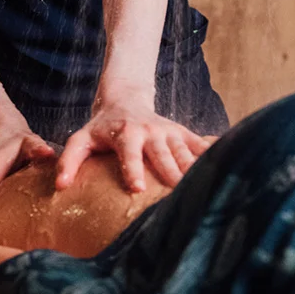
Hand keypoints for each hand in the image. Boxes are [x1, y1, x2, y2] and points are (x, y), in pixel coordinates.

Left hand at [55, 89, 213, 192]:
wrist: (125, 100)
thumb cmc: (101, 128)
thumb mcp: (81, 138)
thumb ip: (70, 160)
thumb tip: (61, 186)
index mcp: (125, 133)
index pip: (129, 152)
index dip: (133, 168)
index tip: (137, 187)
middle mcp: (150, 131)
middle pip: (163, 154)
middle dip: (172, 173)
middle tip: (180, 194)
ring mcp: (170, 132)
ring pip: (185, 151)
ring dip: (197, 168)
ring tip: (209, 189)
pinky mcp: (183, 133)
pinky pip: (202, 143)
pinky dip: (216, 152)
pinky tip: (233, 163)